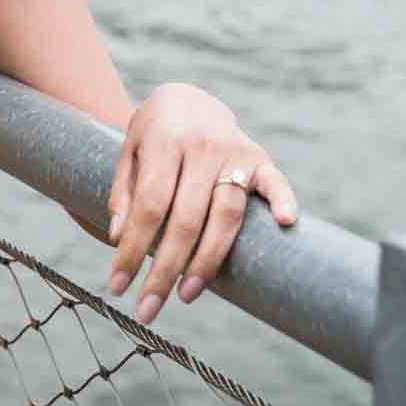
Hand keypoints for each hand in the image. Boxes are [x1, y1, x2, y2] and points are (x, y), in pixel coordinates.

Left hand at [101, 83, 296, 326]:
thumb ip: (123, 192)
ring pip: (226, 215)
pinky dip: (284, 200)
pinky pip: (275, 183)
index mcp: (165, 142)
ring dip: (207, 261)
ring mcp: (234, 152)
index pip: (150, 207)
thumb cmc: (152, 134)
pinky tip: (287, 223)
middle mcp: (202, 147)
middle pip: (186, 220)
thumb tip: (117, 237)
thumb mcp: (127, 152)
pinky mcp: (260, 158)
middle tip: (148, 309)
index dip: (133, 249)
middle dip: (165, 270)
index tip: (118, 285)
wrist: (187, 96)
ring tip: (186, 294)